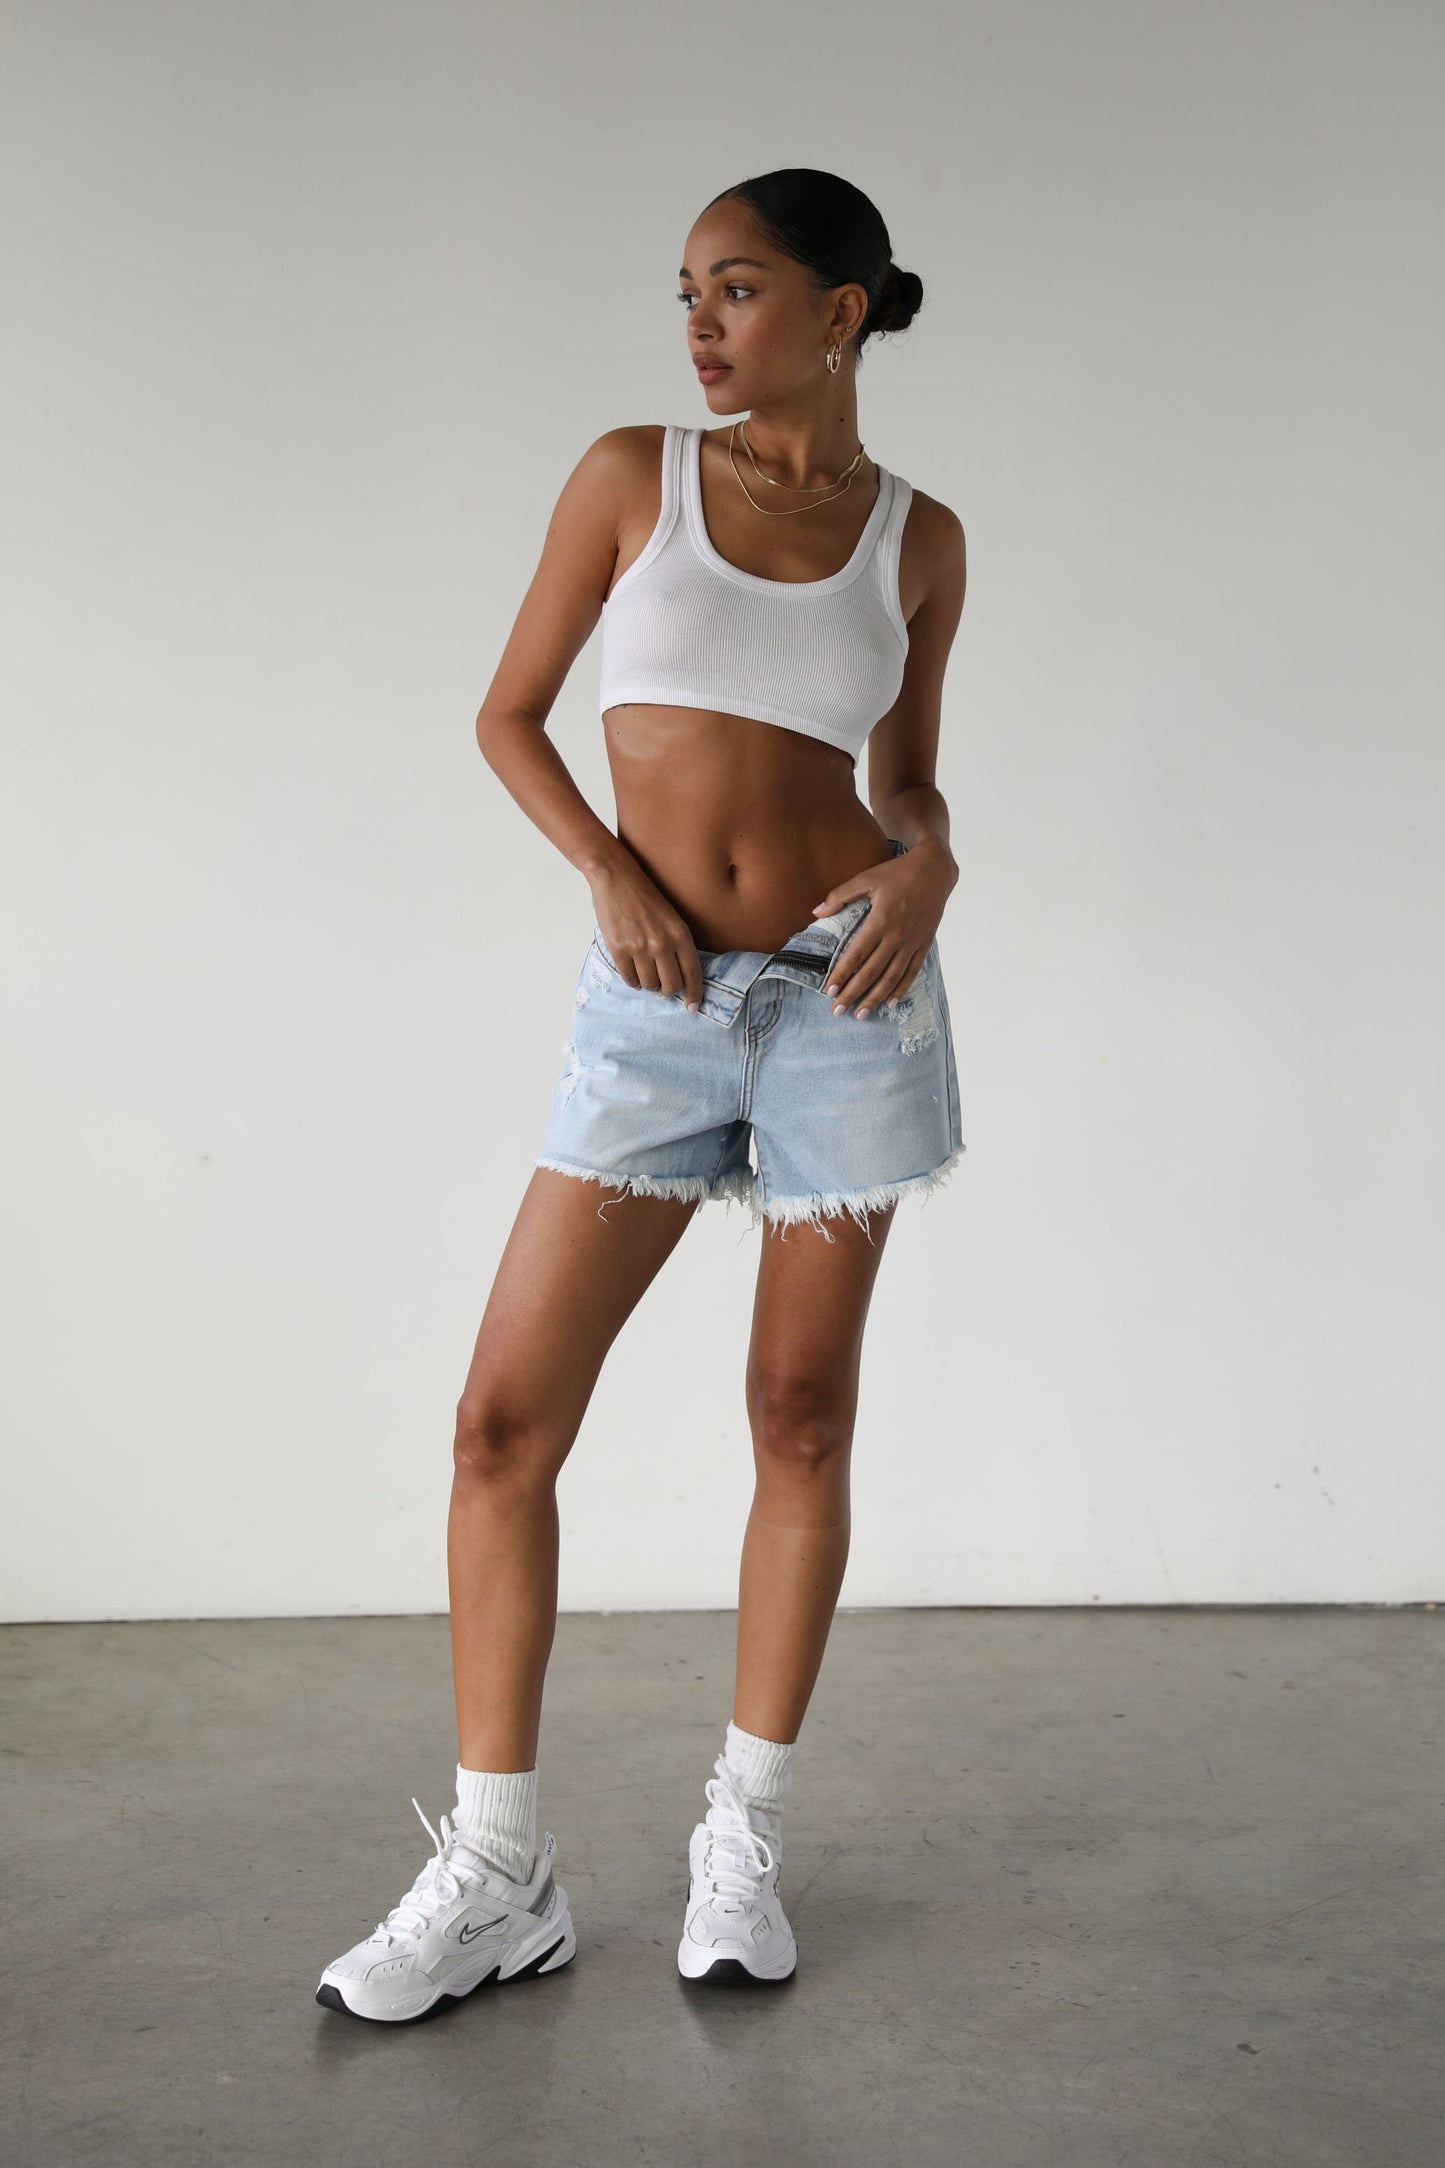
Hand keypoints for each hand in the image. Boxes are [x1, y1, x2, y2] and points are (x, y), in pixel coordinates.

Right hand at [589, 858, 704, 1011]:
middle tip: (664, 987)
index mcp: (680, 934)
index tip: (692, 1007)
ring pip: (649, 985)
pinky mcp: (619, 949)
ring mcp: (639, 948)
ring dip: (649, 985)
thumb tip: (678, 978)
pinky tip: (633, 971)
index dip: (694, 994)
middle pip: (671, 986)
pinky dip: (633, 981)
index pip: (693, 973)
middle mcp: (662, 943)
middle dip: (669, 991)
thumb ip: (677, 945)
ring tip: (646, 973)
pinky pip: (629, 979)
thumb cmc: (646, 897)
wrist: (616, 878)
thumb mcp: (672, 918)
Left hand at [810, 838, 956, 1018]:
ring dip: (875, 998)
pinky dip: (901, 989)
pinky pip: (912, 972)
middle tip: (838, 1011)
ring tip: (861, 1015)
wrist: (934, 870)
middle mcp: (897, 936)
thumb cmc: (897, 873)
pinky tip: (890, 1003)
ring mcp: (912, 942)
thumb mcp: (866, 878)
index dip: (842, 974)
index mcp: (880, 920)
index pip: (856, 954)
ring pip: (891, 977)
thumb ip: (840, 895)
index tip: (830, 991)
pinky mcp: (924, 944)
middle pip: (871, 972)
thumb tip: (815, 913)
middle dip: (853, 994)